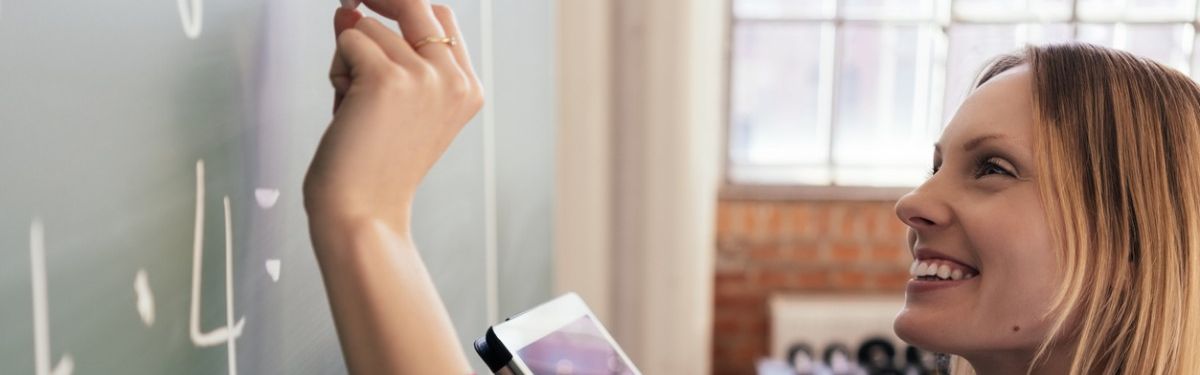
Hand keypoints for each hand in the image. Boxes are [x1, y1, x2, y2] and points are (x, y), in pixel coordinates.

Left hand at [304, 1, 482, 234]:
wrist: (363, 214)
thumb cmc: (373, 169)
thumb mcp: (391, 104)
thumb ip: (383, 54)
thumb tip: (349, 8)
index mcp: (466, 89)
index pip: (442, 17)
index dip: (404, 7)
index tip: (372, 5)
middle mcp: (454, 79)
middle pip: (414, 3)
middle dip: (376, 0)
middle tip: (348, 4)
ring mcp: (425, 77)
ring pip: (369, 27)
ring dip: (349, 60)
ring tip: (356, 108)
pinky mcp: (388, 79)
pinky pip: (347, 40)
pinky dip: (337, 71)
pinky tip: (346, 110)